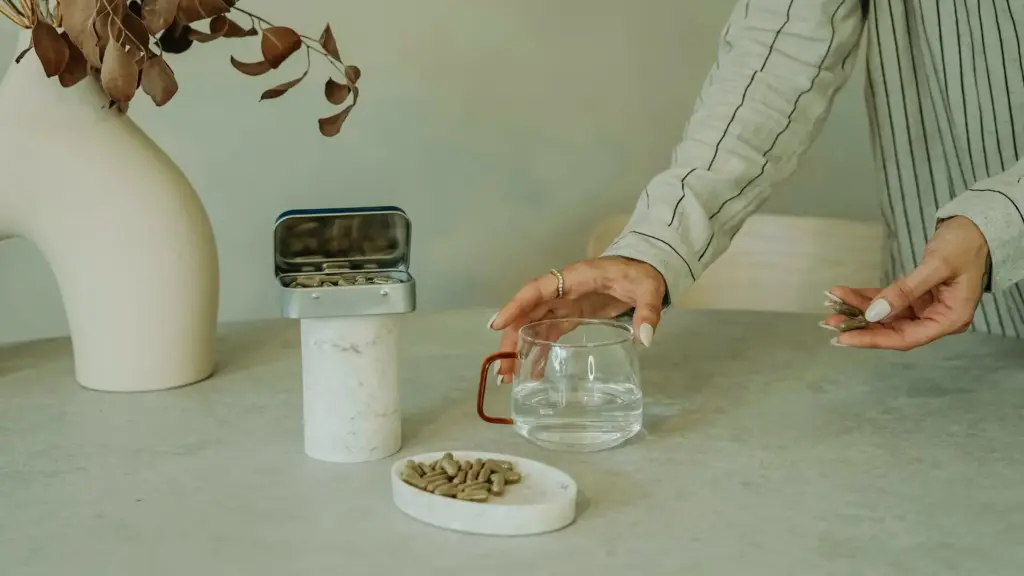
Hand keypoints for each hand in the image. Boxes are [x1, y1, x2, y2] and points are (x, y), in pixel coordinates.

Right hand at [489, 256, 666, 380]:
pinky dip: (538, 351)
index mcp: (575, 278)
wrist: (644, 269)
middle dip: (511, 337)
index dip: (516, 306)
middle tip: (502, 367)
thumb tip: (645, 338)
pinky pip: (547, 333)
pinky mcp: (571, 316)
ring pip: (533, 324)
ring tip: (507, 376)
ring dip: (519, 348)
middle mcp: (562, 290)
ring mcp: (565, 304)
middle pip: (528, 312)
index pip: (537, 289)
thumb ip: (648, 311)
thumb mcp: (649, 289)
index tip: (497, 325)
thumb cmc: (641, 275)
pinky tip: (533, 372)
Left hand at [824, 216, 988, 350]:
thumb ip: (905, 291)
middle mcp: (937, 318)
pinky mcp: (917, 296)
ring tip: (832, 305)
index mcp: (949, 319)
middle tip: (830, 321)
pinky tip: (845, 294)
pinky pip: (888, 301)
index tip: (844, 338)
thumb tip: (874, 313)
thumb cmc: (965, 244)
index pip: (906, 338)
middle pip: (893, 330)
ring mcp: (926, 308)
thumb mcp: (935, 266)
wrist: (978, 226)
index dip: (873, 339)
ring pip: (887, 316)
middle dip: (860, 326)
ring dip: (859, 310)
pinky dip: (867, 298)